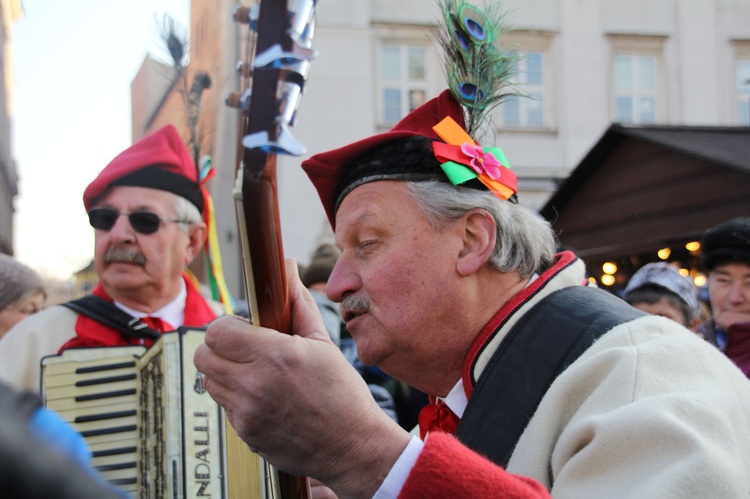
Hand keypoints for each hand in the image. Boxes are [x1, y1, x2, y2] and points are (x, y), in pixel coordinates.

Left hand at [194, 259, 410, 496]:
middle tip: (244, 349)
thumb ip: (299, 305)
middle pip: (203, 356)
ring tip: (256, 374)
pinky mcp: (246, 435)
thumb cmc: (343, 393)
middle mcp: (255, 384)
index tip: (244, 328)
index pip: (217, 331)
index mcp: (275, 355)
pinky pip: (225, 407)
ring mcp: (247, 413)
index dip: (227, 325)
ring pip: (210, 382)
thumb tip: (288, 269)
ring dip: (226, 373)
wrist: (353, 446)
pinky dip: (238, 399)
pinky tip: (265, 399)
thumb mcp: (323, 344)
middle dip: (219, 348)